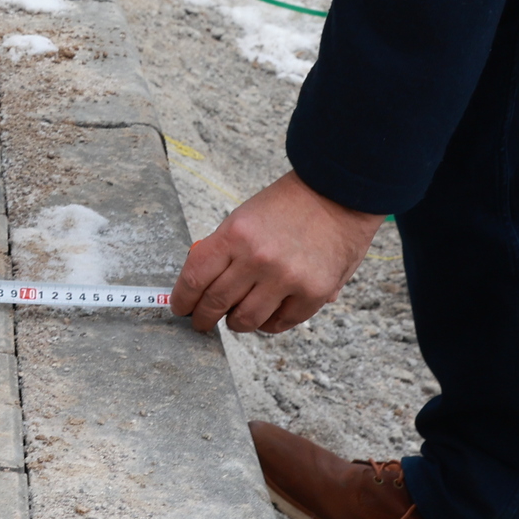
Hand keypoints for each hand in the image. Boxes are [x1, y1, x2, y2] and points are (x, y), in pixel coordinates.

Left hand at [169, 170, 381, 334]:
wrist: (339, 194)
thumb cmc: (287, 205)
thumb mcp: (244, 217)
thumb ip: (225, 251)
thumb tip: (200, 288)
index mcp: (235, 234)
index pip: (195, 278)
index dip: (182, 298)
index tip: (180, 307)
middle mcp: (257, 259)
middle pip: (216, 302)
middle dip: (203, 317)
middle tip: (201, 321)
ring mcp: (286, 278)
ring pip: (245, 320)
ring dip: (235, 323)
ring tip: (236, 319)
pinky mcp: (313, 293)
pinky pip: (280, 324)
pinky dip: (268, 325)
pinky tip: (265, 317)